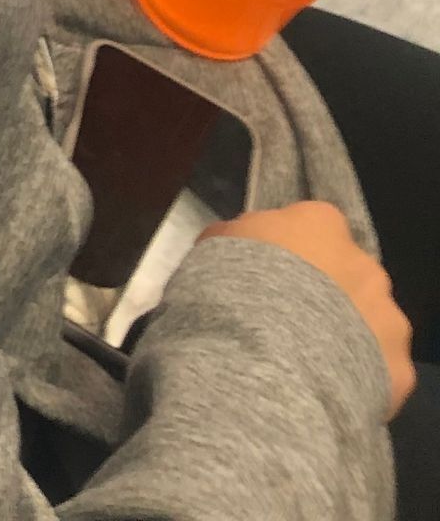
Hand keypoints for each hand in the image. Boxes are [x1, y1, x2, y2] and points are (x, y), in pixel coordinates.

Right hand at [202, 202, 414, 414]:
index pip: (314, 226)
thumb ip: (236, 240)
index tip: (271, 276)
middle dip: (326, 294)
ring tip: (305, 363)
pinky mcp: (400, 370)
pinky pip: (378, 370)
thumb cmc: (233, 290)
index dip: (292, 252)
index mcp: (320, 223)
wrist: (266, 364)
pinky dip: (356, 379)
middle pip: (347, 274)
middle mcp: (365, 264)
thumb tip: (240, 243)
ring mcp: (389, 317)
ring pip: (369, 323)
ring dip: (345, 335)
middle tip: (288, 322)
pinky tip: (324, 390)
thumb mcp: (213, 249)